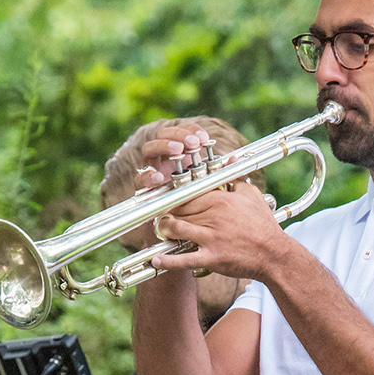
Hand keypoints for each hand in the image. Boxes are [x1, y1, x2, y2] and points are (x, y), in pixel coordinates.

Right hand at [129, 128, 222, 251]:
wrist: (182, 243)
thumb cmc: (198, 215)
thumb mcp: (211, 192)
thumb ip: (218, 175)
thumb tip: (233, 159)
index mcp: (178, 159)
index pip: (180, 134)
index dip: (190, 131)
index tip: (204, 137)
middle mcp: (163, 163)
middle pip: (162, 136)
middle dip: (177, 135)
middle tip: (193, 143)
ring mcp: (151, 175)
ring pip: (148, 151)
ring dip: (163, 147)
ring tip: (178, 150)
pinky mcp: (143, 192)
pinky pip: (140, 180)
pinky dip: (148, 176)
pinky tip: (160, 178)